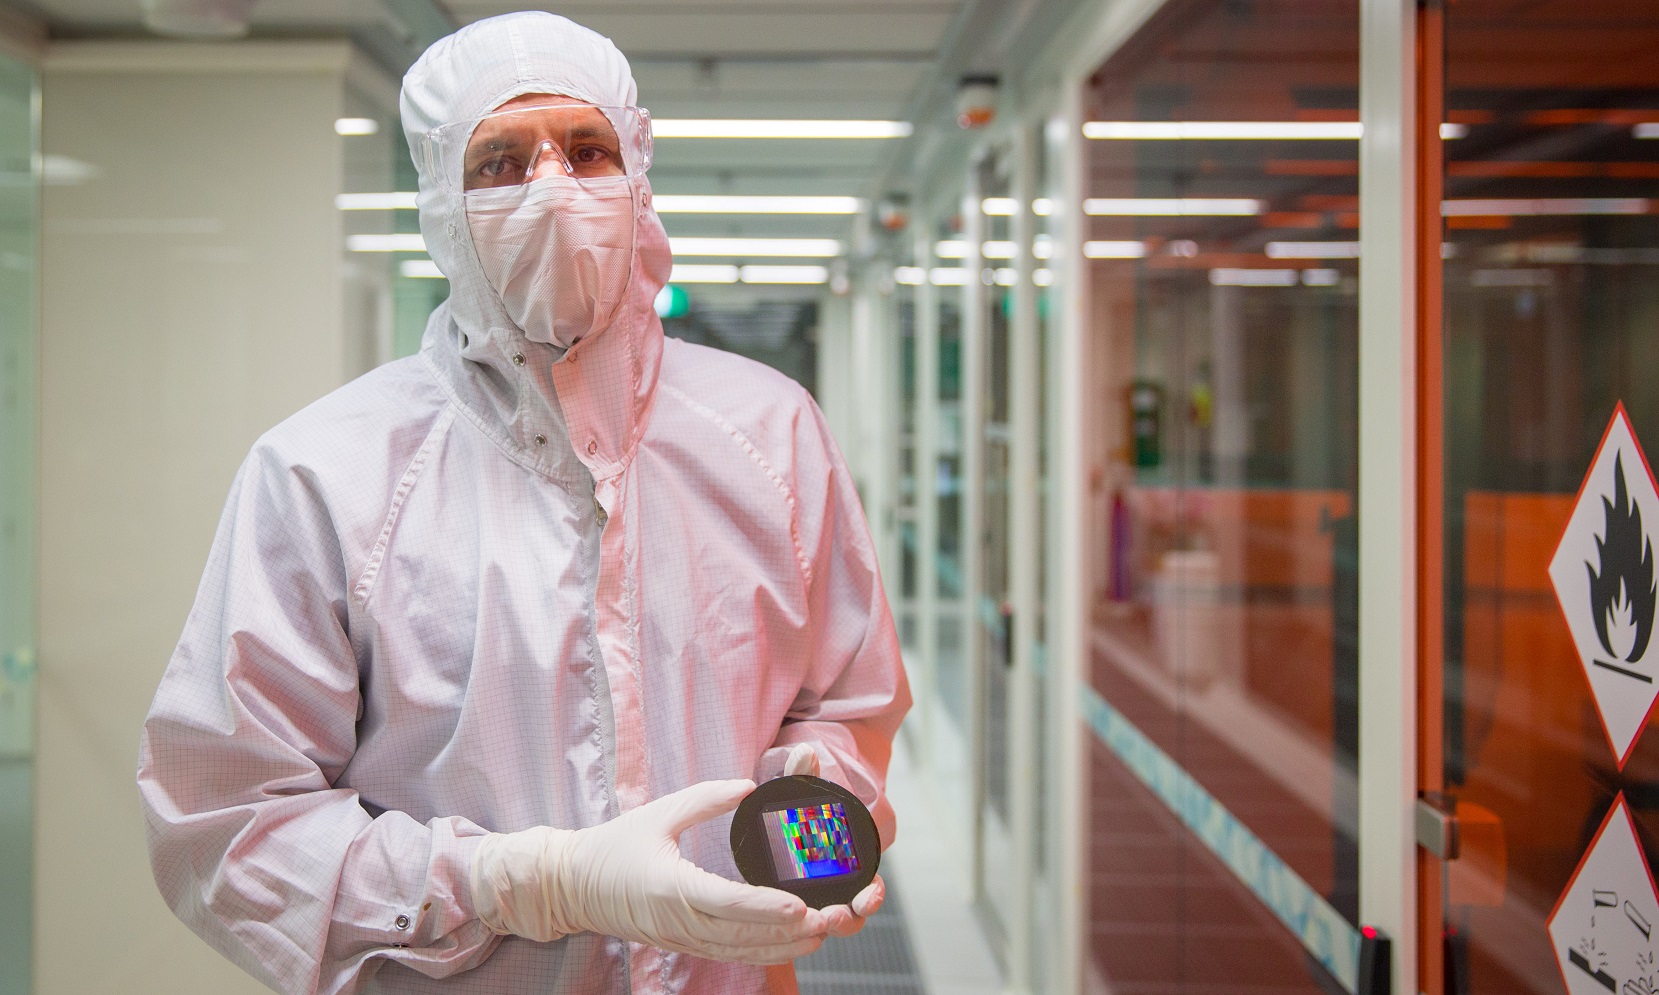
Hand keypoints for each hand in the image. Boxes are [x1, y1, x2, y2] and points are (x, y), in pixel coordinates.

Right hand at [471, 780, 832, 963]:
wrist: (574, 887)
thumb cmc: (615, 846)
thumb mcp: (659, 814)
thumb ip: (706, 798)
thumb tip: (749, 785)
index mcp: (673, 888)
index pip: (727, 903)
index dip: (765, 908)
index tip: (798, 906)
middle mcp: (681, 921)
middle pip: (744, 934)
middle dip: (790, 930)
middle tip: (831, 918)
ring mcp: (684, 938)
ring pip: (742, 950)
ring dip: (784, 945)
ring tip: (823, 932)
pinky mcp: (686, 944)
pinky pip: (731, 954)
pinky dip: (764, 952)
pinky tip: (792, 944)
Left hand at [779, 744, 884, 937]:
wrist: (776, 814)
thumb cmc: (796, 803)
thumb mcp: (797, 787)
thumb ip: (801, 773)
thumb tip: (804, 752)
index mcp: (852, 863)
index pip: (870, 889)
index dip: (871, 897)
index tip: (866, 897)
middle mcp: (839, 887)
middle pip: (853, 915)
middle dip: (848, 920)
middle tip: (833, 917)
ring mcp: (817, 898)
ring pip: (830, 924)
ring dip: (828, 927)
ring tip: (816, 923)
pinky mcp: (792, 904)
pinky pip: (803, 924)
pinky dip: (801, 928)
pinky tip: (788, 929)